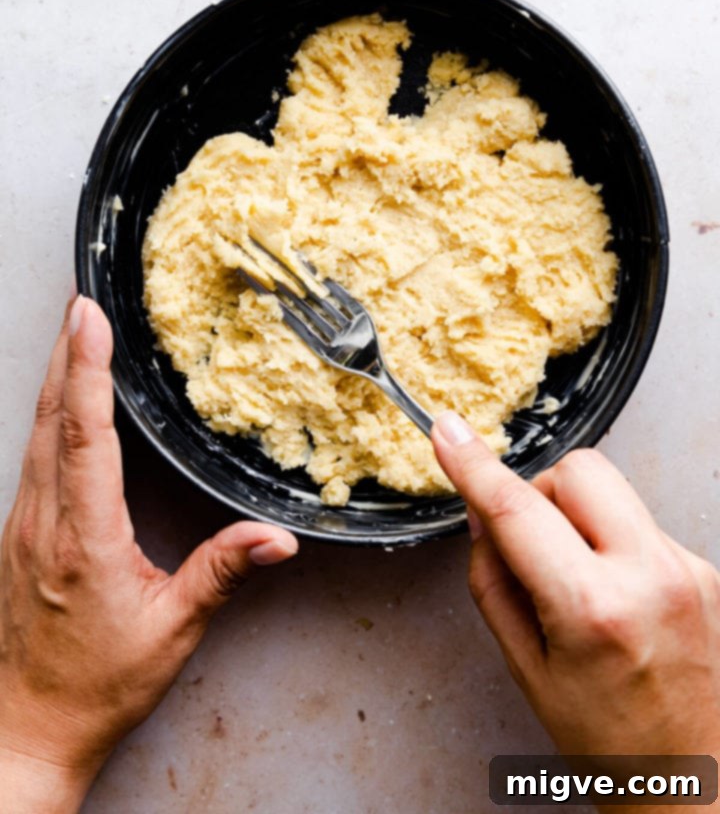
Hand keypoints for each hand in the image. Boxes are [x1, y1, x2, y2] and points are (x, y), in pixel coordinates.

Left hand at [0, 294, 297, 813]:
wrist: (28, 727)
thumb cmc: (97, 684)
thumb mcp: (171, 629)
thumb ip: (222, 572)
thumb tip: (276, 538)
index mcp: (81, 538)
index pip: (84, 435)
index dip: (88, 370)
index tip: (89, 317)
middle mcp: (43, 521)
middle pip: (50, 415)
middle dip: (66, 349)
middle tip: (82, 297)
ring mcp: (23, 524)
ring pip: (35, 429)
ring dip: (56, 373)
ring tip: (74, 328)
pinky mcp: (19, 531)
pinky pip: (32, 452)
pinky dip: (50, 408)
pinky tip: (63, 396)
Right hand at [432, 412, 719, 764]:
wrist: (695, 782)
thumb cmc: (610, 743)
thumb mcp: (526, 668)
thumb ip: (493, 581)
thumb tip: (483, 518)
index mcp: (594, 608)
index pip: (518, 510)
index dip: (474, 465)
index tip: (448, 433)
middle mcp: (650, 575)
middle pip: (579, 468)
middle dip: (541, 490)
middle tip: (529, 541)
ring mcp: (685, 567)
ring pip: (611, 489)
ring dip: (576, 515)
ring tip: (574, 578)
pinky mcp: (703, 568)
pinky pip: (638, 520)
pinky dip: (609, 540)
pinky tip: (612, 594)